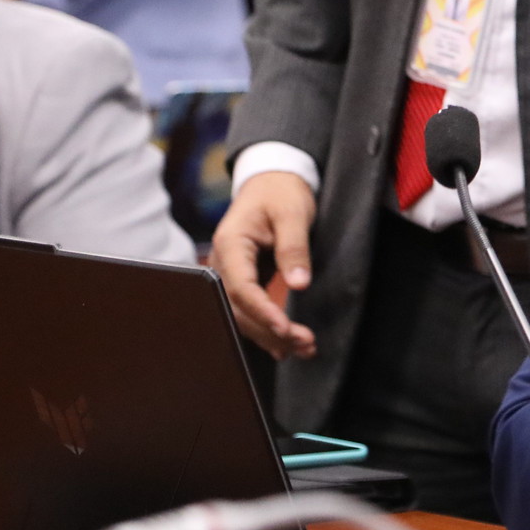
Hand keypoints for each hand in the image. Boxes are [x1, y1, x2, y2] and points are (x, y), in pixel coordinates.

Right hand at [209, 171, 316, 359]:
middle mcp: (224, 263)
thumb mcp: (293, 214)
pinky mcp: (243, 279)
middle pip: (239, 308)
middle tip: (305, 344)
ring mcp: (231, 273)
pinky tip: (285, 346)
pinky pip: (249, 309)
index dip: (262, 311)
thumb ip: (295, 248)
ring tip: (304, 348)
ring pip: (242, 314)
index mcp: (231, 244)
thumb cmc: (282, 193)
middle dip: (270, 330)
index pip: (241, 287)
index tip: (286, 328)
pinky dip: (267, 328)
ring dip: (270, 335)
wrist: (272, 181)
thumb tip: (299, 284)